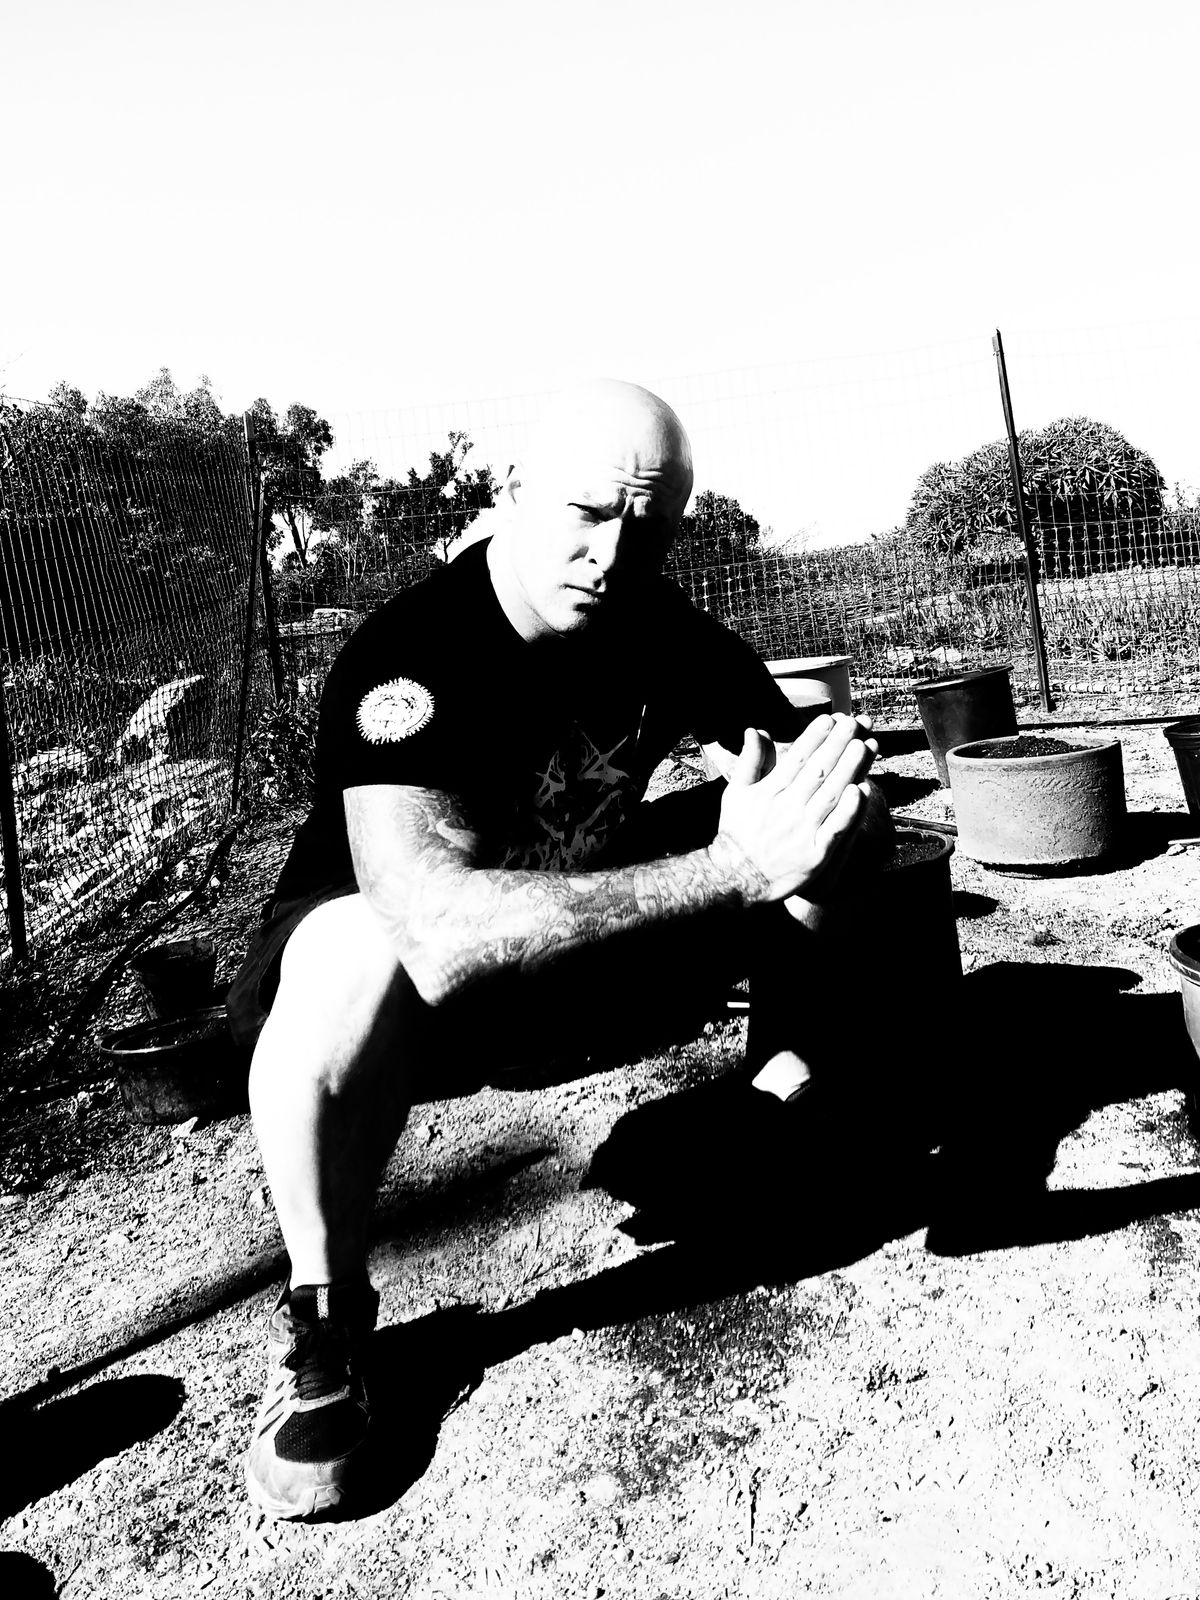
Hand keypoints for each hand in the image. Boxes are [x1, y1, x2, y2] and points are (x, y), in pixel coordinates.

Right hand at [711, 713, 878, 905]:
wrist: (736, 877)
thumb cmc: (737, 833)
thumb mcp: (735, 792)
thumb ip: (749, 761)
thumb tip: (755, 729)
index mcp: (770, 791)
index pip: (797, 757)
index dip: (815, 736)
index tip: (830, 719)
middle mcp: (787, 807)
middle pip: (819, 770)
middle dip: (839, 744)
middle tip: (856, 723)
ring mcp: (802, 830)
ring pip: (832, 794)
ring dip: (850, 769)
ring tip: (865, 746)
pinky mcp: (815, 854)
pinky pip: (837, 828)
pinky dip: (850, 810)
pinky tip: (863, 791)